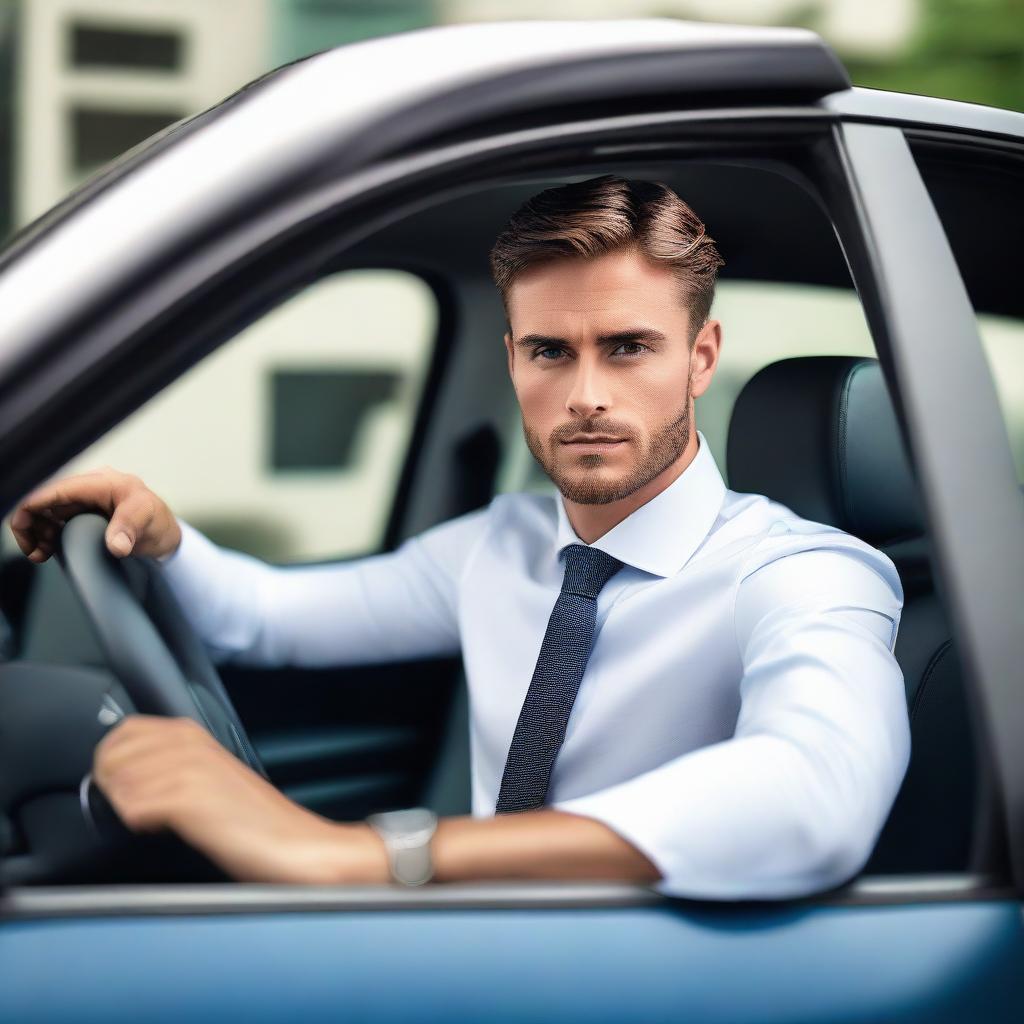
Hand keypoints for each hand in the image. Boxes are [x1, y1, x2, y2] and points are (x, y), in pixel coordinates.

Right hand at [9, 464, 181, 562]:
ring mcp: (85, 500)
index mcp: (102, 482)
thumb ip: (129, 530)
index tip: (21, 526)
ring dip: (37, 532)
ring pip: (47, 511)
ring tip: (42, 554)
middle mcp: (89, 487)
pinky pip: (55, 520)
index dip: (33, 505)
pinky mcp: (83, 513)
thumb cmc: (159, 521)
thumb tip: (116, 546)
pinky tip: (47, 550)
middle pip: (46, 499)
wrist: (166, 535)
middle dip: (31, 524)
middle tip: (36, 551)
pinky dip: (46, 534)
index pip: (57, 489)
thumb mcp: (147, 521)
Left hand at [93, 715, 388, 883]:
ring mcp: (189, 769)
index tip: (117, 780)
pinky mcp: (189, 799)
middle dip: (110, 780)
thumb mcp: (213, 777)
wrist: (295, 843)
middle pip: (115, 752)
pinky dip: (138, 823)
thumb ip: (175, 765)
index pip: (126, 730)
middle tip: (130, 804)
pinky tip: (162, 829)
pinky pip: (134, 809)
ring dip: (124, 805)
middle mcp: (190, 744)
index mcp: (195, 735)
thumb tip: (130, 776)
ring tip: (151, 820)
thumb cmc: (257, 819)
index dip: (112, 756)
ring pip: (120, 782)